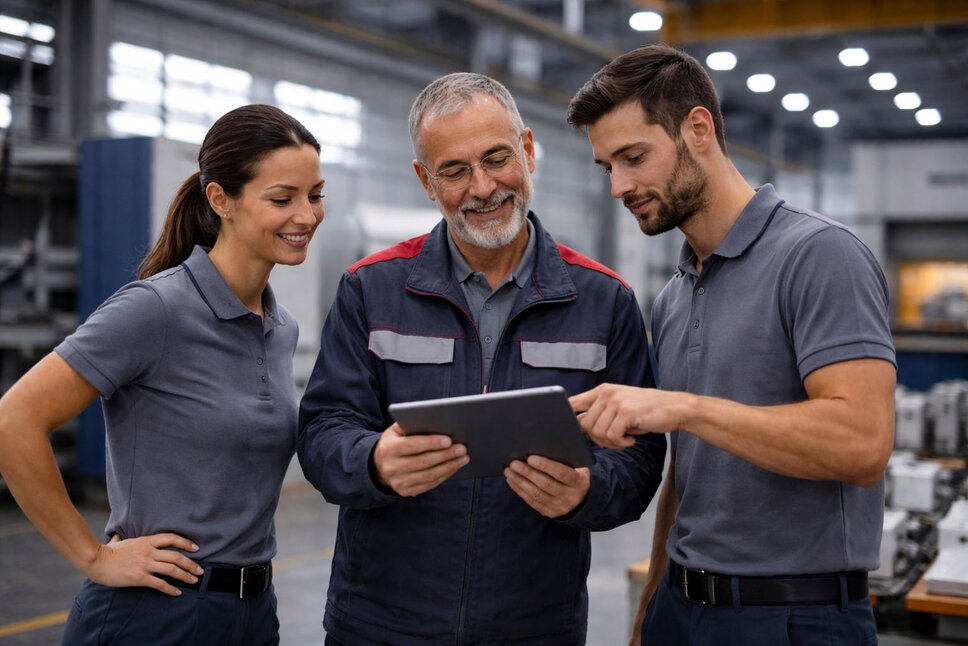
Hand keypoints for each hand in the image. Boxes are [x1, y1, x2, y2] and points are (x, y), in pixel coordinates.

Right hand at [86, 533, 203, 596]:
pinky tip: (177, 592)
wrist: (97, 561)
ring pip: (171, 569)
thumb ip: (125, 538)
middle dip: (191, 564)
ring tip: (194, 580)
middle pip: (176, 556)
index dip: (186, 543)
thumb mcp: (121, 541)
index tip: (196, 548)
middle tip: (200, 570)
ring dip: (185, 575)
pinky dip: (171, 589)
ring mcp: (145, 564)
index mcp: (146, 541)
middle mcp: (149, 551)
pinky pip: (160, 584)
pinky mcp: (140, 578)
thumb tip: (118, 536)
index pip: (171, 538)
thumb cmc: (107, 552)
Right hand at [372, 423, 468, 495]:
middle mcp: (391, 467)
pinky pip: (430, 484)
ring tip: (464, 458)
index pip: (413, 445)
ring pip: (429, 475)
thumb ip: (411, 424)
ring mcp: (398, 482)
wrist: (378, 466)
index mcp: (388, 448)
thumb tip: (436, 422)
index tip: (449, 440)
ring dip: (450, 466)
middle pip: (424, 461)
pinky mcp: (406, 492)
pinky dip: (444, 475)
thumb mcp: (395, 431)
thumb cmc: (394, 442)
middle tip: (462, 448)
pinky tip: (454, 467)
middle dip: (446, 454)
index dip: (432, 443)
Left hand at [504, 455, 589, 517]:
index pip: (561, 473)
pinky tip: (512, 480)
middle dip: (528, 473)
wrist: (580, 498)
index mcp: (579, 482)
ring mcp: (559, 507)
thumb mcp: (577, 465)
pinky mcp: (549, 512)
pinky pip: (532, 501)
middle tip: (514, 463)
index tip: (530, 458)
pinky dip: (520, 490)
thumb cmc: (574, 473)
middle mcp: (570, 496)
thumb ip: (565, 456)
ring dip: (520, 481)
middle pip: (546, 484)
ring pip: (536, 494)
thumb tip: (543, 444)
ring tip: (509, 471)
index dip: (545, 465)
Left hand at [570, 384, 686, 449]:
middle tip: (614, 441)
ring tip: (624, 440)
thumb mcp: (620, 408)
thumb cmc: (646, 411)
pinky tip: (630, 441)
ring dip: (610, 443)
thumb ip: (600, 414)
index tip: (569, 432)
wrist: (675, 408)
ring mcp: (617, 401)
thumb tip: (578, 426)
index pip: (572, 402)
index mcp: (602, 390)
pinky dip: (620, 444)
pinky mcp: (627, 412)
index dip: (565, 419)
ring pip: (597, 432)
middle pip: (584, 424)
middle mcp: (607, 393)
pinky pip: (612, 436)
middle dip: (596, 439)